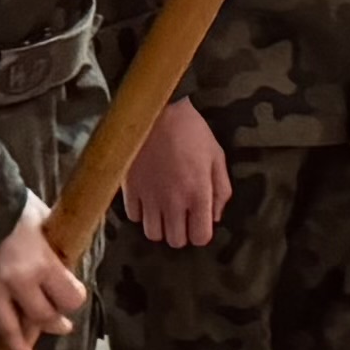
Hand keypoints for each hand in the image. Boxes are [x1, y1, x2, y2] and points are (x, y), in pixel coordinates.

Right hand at [0, 200, 88, 349]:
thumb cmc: (10, 203)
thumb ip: (51, 242)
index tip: (74, 297)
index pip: (69, 298)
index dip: (74, 298)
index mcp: (42, 264)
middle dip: (56, 324)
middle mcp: (18, 283)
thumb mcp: (41, 217)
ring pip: (9, 330)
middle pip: (43, 318)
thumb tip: (61, 255)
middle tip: (61, 326)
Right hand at [123, 99, 231, 248]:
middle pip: (176, 241)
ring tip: (163, 209)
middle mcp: (173, 201)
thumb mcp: (216, 156)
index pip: (200, 237)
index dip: (200, 232)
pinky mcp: (129, 189)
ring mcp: (149, 197)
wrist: (156, 109)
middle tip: (180, 215)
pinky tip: (147, 197)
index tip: (198, 221)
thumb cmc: (191, 130)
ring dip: (160, 225)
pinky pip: (134, 217)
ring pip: (153, 234)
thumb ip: (220, 190)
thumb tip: (215, 216)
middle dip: (180, 231)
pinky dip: (141, 212)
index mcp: (198, 193)